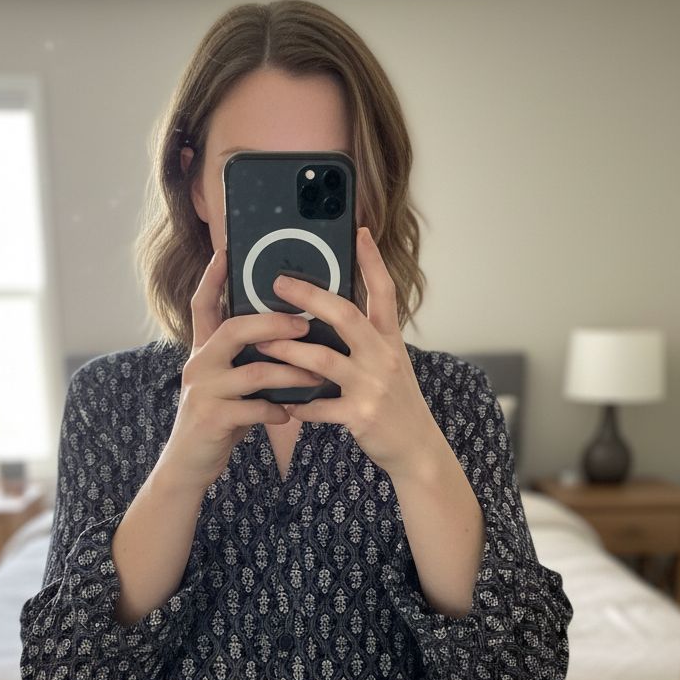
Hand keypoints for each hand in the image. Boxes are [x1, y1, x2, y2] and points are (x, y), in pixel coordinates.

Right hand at [163, 246, 325, 490]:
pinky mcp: (211, 419)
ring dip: (290, 372)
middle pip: (235, 328)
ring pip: (253, 371)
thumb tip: (286, 337)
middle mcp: (199, 365)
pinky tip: (291, 414)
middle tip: (305, 322)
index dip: (213, 278)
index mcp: (203, 352)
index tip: (227, 252)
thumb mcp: (227, 385)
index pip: (203, 305)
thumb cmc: (218, 422)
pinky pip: (253, 409)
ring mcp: (202, 391)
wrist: (189, 466)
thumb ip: (246, 361)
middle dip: (274, 322)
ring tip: (317, 374)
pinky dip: (277, 410)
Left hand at [254, 227, 431, 476]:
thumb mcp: (391, 363)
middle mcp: (383, 357)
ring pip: (323, 359)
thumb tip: (334, 315)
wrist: (417, 448)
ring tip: (262, 344)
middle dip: (309, 296)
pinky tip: (283, 402)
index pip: (384, 291)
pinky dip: (299, 404)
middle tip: (278, 284)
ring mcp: (372, 386)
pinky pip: (320, 406)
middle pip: (345, 315)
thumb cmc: (398, 403)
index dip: (372, 261)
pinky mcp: (361, 415)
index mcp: (390, 340)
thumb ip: (368, 339)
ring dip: (288, 350)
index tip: (360, 231)